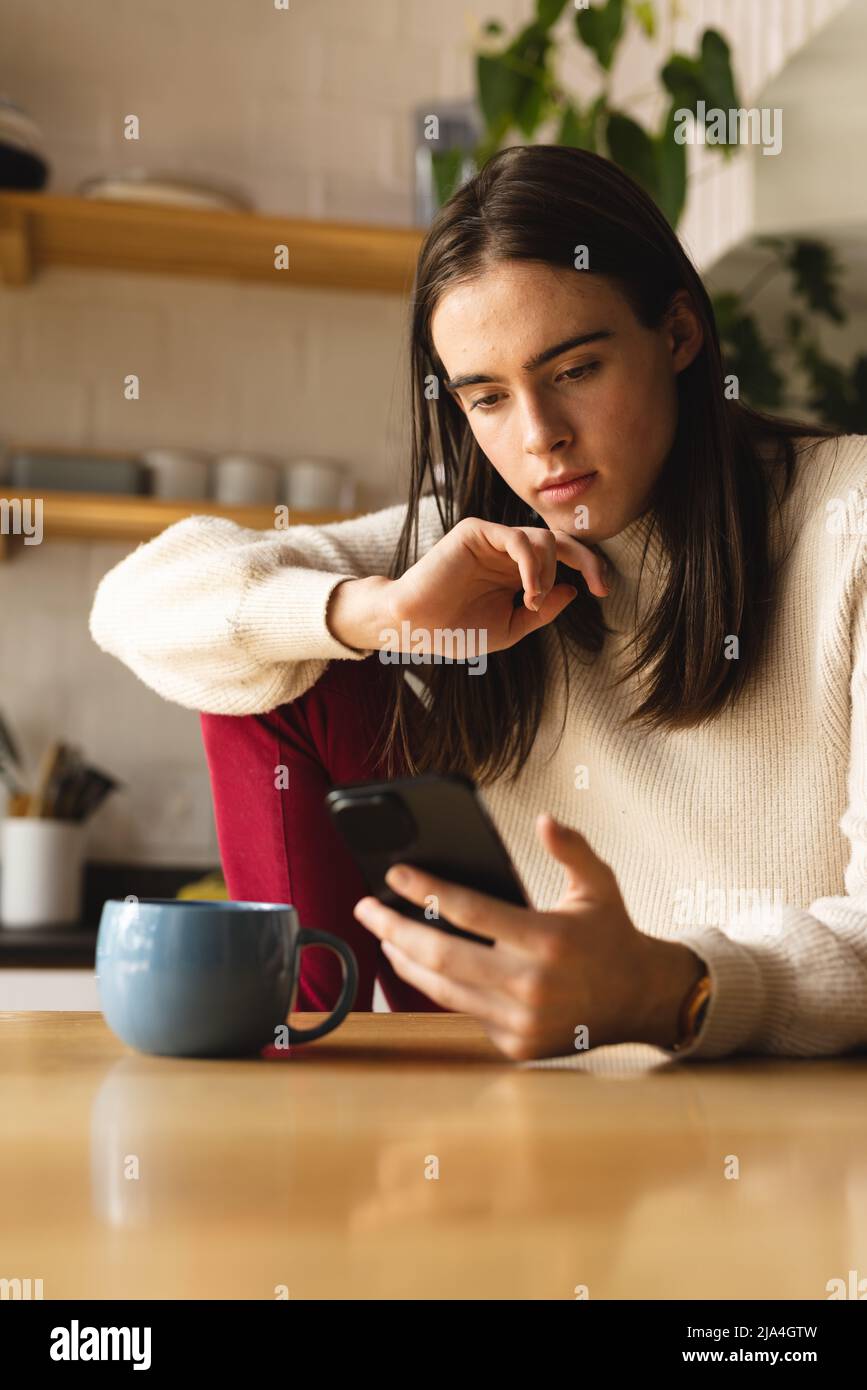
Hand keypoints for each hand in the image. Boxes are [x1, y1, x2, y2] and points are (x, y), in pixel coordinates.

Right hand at [327, 517, 608, 654]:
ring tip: (533, 600)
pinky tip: (529, 591)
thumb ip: (543, 610)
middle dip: (587, 560)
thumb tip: (574, 590)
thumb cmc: (457, 630)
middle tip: (599, 586)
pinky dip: (533, 565)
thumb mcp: (511, 627)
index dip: (588, 567)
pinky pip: (518, 538)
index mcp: (517, 570)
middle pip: (561, 540)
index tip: (602, 591)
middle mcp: (507, 551)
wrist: (417, 628)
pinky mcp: (476, 531)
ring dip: (549, 572)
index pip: (562, 556)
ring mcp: (492, 539)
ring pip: (543, 538)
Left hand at [353, 813, 705, 1060]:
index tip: (394, 875)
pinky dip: (441, 987)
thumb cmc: (612, 935)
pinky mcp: (516, 1044)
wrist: (642, 1000)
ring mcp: (521, 1020)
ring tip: (384, 936)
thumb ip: (571, 848)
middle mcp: (531, 983)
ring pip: (442, 988)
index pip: (469, 910)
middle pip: (440, 954)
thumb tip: (543, 819)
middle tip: (366, 908)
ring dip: (405, 960)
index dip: (426, 890)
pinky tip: (422, 967)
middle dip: (393, 928)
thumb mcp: (599, 883)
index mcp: (548, 939)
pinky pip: (464, 1011)